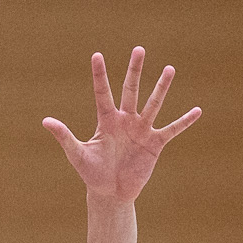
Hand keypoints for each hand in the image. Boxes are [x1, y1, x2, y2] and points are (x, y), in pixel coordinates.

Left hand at [43, 47, 199, 203]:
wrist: (110, 193)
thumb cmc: (92, 173)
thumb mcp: (77, 154)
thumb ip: (64, 137)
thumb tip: (45, 121)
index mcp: (106, 120)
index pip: (102, 92)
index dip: (99, 75)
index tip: (97, 55)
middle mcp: (125, 120)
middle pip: (131, 90)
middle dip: (134, 71)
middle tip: (139, 49)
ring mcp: (141, 130)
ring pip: (153, 104)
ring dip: (161, 88)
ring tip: (169, 69)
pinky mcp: (154, 143)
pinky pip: (171, 130)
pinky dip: (184, 122)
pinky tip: (197, 111)